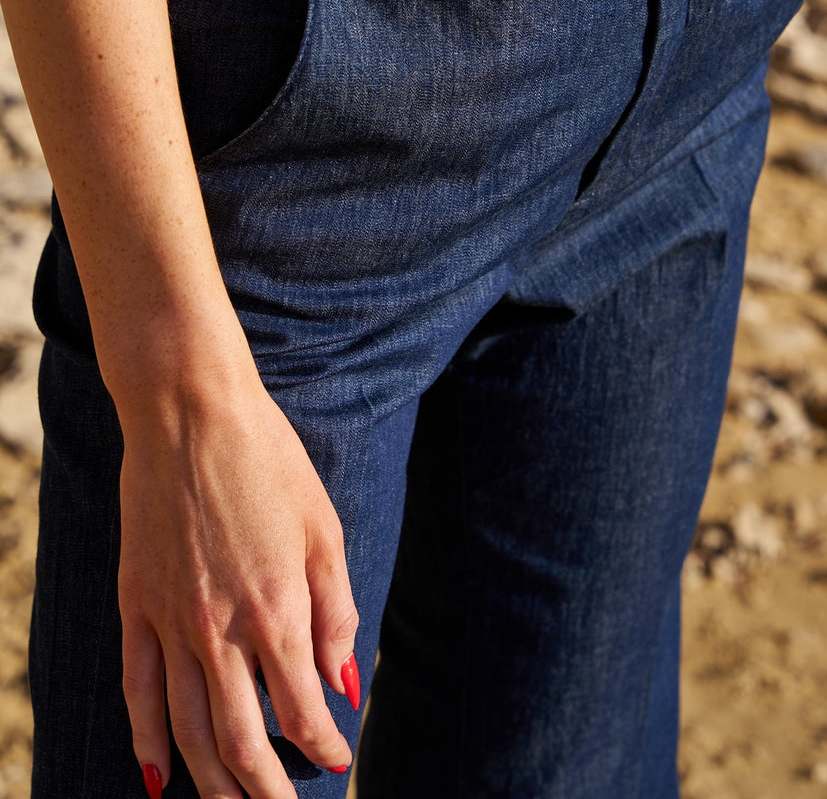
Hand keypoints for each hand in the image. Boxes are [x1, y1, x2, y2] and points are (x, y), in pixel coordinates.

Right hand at [118, 366, 357, 795]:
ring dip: (212, 782)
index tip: (339, 762)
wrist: (190, 412)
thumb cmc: (268, 460)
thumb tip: (344, 682)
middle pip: (239, 741)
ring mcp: (170, 620)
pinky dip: (146, 742)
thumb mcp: (323, 528)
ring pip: (186, 731)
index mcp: (275, 608)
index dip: (323, 746)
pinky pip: (137, 691)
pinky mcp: (135, 604)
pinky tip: (159, 776)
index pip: (301, 710)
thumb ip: (335, 610)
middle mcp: (219, 628)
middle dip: (266, 790)